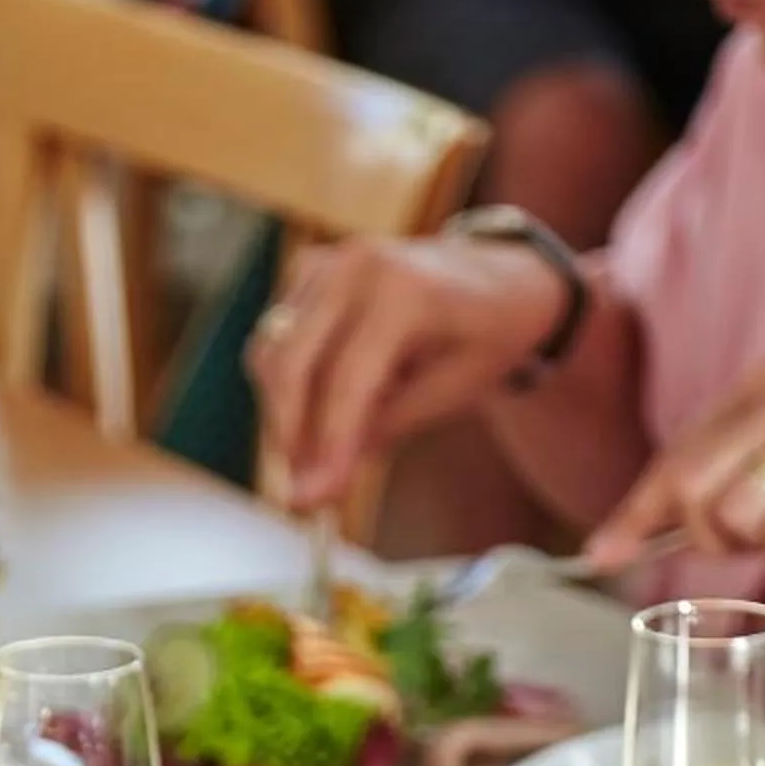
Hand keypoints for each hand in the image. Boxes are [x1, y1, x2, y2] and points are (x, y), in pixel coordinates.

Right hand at [248, 233, 564, 510]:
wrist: (493, 280)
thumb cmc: (480, 341)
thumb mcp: (449, 395)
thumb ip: (380, 434)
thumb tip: (313, 490)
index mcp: (403, 290)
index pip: (346, 382)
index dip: (326, 446)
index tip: (313, 501)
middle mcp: (355, 267)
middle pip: (290, 366)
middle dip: (289, 435)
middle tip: (302, 489)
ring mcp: (325, 263)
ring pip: (271, 356)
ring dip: (287, 414)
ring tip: (328, 443)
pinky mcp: (306, 272)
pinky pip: (274, 343)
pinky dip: (290, 385)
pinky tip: (331, 400)